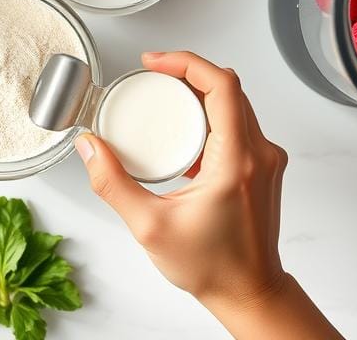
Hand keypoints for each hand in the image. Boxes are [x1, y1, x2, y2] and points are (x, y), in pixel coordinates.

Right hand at [75, 51, 341, 339]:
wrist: (249, 293)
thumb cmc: (213, 267)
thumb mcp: (149, 227)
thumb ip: (113, 183)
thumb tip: (91, 148)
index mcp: (237, 161)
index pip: (221, 85)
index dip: (186, 63)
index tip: (156, 62)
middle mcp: (259, 154)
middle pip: (227, 88)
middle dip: (187, 73)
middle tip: (154, 74)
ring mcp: (265, 159)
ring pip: (234, 104)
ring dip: (199, 94)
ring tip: (164, 97)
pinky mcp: (263, 167)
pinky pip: (238, 124)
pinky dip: (209, 116)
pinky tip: (183, 130)